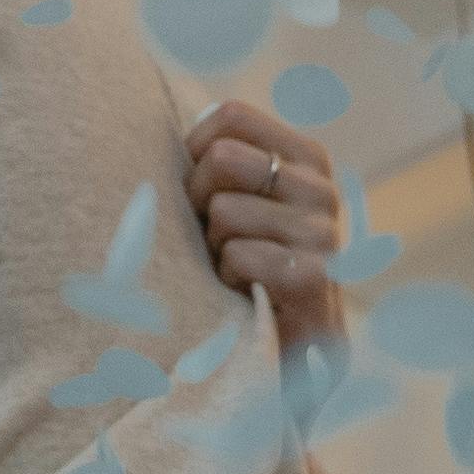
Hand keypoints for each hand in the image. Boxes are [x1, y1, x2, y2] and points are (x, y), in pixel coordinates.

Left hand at [190, 95, 347, 360]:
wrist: (295, 358)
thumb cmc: (249, 270)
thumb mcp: (241, 204)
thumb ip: (220, 162)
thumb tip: (148, 118)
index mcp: (306, 158)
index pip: (231, 116)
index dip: (195, 152)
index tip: (201, 194)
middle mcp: (322, 189)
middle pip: (223, 159)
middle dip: (199, 204)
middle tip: (213, 239)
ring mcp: (324, 234)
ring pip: (224, 211)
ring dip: (213, 250)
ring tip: (233, 270)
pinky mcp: (315, 280)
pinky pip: (239, 256)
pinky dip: (227, 278)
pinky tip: (244, 293)